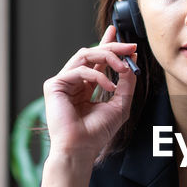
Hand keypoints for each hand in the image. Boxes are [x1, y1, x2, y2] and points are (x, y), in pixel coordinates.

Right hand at [41, 26, 137, 184]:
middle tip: (130, 47)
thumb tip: (132, 60)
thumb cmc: (97, 132)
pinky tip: (109, 87)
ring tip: (124, 67)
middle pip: (92, 54)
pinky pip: (79, 70)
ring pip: (85, 55)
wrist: (81, 148)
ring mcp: (63, 82)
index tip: (122, 38)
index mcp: (85, 86)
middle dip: (113, 47)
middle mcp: (73, 82)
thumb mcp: (120, 103)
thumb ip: (126, 83)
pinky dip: (98, 76)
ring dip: (108, 57)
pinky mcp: (54, 85)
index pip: (97, 61)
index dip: (108, 46)